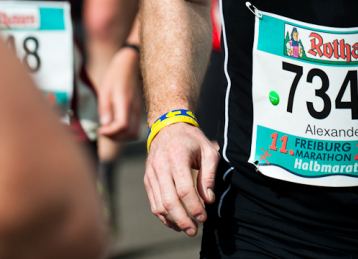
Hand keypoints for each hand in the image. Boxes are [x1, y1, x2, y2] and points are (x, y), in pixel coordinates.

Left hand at [97, 46, 141, 140]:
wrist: (130, 64)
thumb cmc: (115, 76)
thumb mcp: (105, 90)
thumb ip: (105, 108)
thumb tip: (105, 125)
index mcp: (125, 101)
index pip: (122, 125)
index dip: (110, 133)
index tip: (100, 130)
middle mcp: (135, 107)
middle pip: (130, 133)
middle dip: (115, 137)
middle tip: (103, 132)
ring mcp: (139, 109)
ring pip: (135, 133)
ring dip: (122, 137)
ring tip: (110, 130)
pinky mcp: (139, 110)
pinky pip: (136, 128)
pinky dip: (126, 132)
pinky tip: (116, 126)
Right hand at [144, 120, 217, 236]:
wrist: (168, 126)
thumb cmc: (192, 140)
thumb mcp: (208, 150)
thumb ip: (209, 175)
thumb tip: (208, 199)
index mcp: (177, 156)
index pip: (184, 189)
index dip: (194, 207)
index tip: (204, 217)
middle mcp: (161, 165)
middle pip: (169, 201)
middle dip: (183, 220)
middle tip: (194, 231)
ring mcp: (151, 173)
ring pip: (159, 205)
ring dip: (173, 221)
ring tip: (187, 229)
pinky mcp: (147, 179)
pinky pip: (153, 202)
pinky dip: (163, 216)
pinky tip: (175, 222)